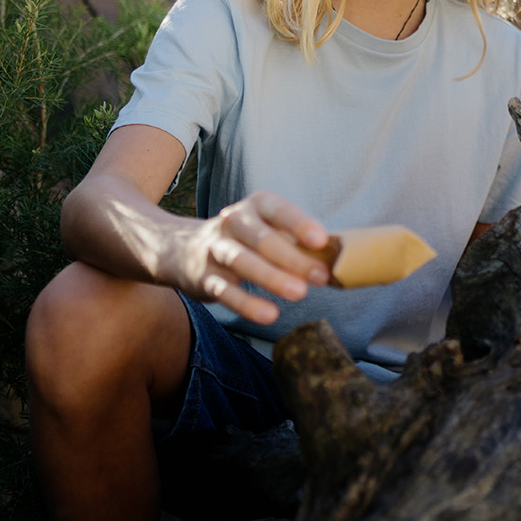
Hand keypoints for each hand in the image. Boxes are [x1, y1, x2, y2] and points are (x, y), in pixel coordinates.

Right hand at [165, 192, 332, 324]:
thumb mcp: (267, 227)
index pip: (278, 210)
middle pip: (263, 239)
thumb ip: (297, 241)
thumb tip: (338, 261)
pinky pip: (225, 290)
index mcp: (255, 205)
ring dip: (272, 277)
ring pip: (242, 262)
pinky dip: (247, 303)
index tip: (321, 240)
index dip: (299, 224)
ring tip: (300, 293)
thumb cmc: (246, 238)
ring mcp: (215, 249)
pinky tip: (270, 314)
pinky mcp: (203, 277)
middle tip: (321, 276)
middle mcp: (232, 222)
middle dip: (294, 258)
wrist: (182, 247)